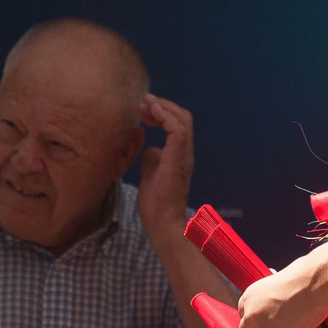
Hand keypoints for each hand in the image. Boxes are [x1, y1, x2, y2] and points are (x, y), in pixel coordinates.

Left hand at [136, 94, 193, 240]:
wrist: (161, 223)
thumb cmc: (155, 204)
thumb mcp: (150, 174)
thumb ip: (152, 159)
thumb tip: (150, 147)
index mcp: (179, 155)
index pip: (178, 124)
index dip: (162, 112)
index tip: (143, 110)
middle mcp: (185, 153)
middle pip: (183, 117)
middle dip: (162, 105)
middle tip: (143, 104)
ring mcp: (183, 156)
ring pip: (183, 120)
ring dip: (162, 108)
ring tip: (146, 104)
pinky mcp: (177, 160)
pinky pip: (178, 130)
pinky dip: (165, 116)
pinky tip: (152, 113)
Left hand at [237, 252, 327, 327]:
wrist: (317, 280)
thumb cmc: (301, 274)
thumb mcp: (275, 281)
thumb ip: (269, 295)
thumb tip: (274, 299)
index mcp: (250, 295)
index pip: (243, 314)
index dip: (253, 320)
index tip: (260, 323)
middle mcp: (254, 313)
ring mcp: (268, 327)